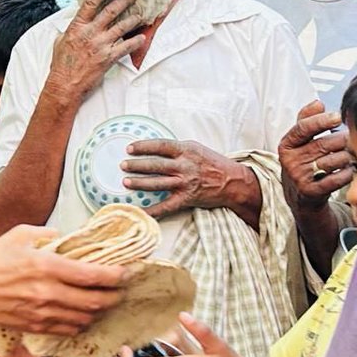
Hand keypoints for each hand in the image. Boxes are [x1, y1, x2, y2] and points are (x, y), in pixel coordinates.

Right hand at [0, 224, 127, 333]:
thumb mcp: (18, 235)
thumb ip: (46, 235)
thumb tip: (65, 238)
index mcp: (47, 266)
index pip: (93, 275)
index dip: (116, 276)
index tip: (126, 273)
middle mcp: (49, 292)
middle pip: (95, 301)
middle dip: (113, 297)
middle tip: (120, 291)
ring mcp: (43, 313)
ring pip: (85, 318)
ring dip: (98, 312)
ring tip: (103, 303)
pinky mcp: (36, 327)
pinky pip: (68, 330)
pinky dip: (80, 324)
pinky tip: (82, 316)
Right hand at [48, 0, 144, 102]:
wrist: (65, 85)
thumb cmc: (61, 66)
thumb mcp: (60, 42)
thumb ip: (69, 31)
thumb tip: (73, 24)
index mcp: (77, 27)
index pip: (91, 3)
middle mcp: (90, 33)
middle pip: (110, 11)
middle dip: (123, 1)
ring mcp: (100, 45)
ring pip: (121, 27)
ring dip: (133, 19)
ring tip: (140, 14)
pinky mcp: (108, 58)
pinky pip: (126, 47)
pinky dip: (136, 42)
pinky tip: (142, 38)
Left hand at [121, 140, 256, 219]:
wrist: (233, 181)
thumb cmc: (213, 163)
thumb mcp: (196, 149)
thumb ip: (177, 149)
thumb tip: (155, 148)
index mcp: (187, 150)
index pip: (161, 145)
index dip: (143, 146)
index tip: (129, 148)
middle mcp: (185, 166)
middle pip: (156, 165)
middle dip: (137, 165)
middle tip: (123, 165)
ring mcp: (185, 183)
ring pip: (158, 182)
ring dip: (140, 182)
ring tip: (126, 182)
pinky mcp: (187, 198)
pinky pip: (166, 206)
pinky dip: (152, 210)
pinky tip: (140, 211)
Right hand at [279, 101, 351, 215]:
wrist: (300, 196)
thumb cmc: (304, 162)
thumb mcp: (299, 141)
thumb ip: (307, 119)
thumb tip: (318, 103)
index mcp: (286, 145)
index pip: (304, 127)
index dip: (322, 120)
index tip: (338, 117)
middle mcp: (290, 161)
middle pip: (325, 143)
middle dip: (342, 141)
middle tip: (348, 142)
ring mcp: (299, 177)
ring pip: (335, 160)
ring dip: (347, 157)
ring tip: (347, 158)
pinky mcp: (311, 192)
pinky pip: (338, 177)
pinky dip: (347, 173)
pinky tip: (347, 170)